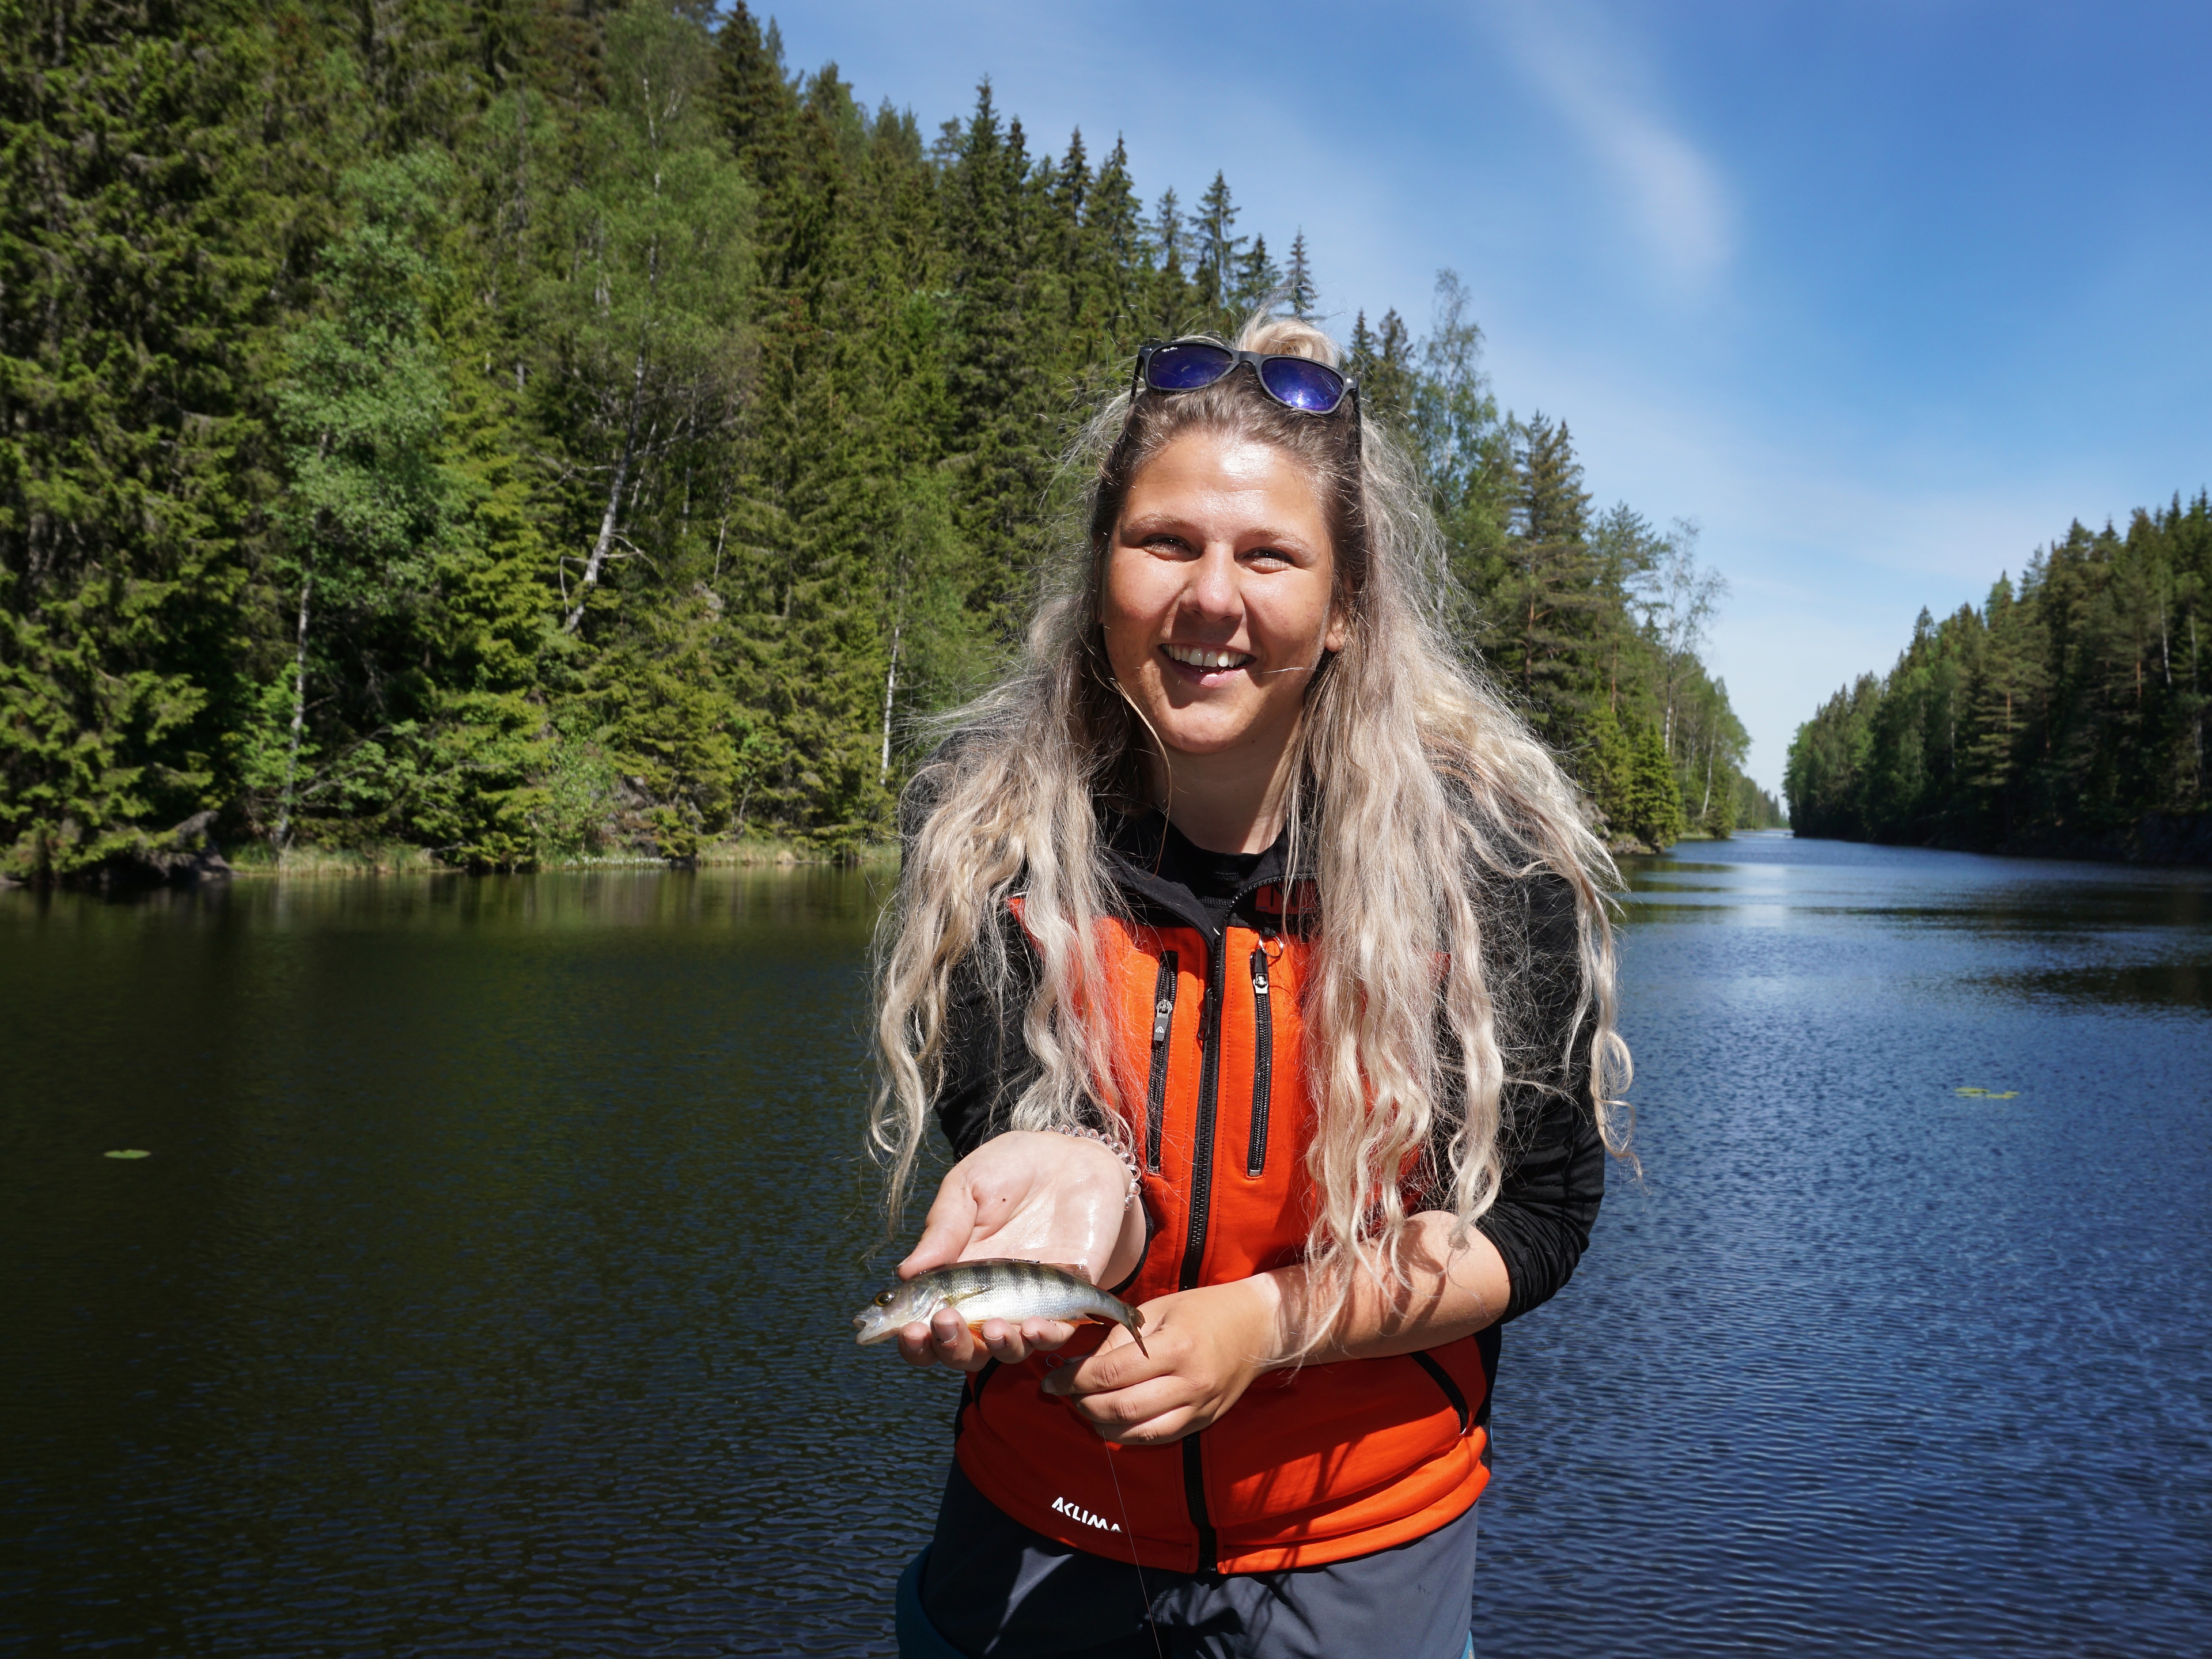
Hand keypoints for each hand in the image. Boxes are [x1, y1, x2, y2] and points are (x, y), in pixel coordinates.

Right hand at [893, 1131, 1146, 1374]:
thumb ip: (942, 1228)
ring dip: (997, 1347)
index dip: (914, 1340)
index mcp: (953, 1276)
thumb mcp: (968, 1187)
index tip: (909, 1331)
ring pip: (1006, 1349)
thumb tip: (905, 1273)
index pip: (926, 1325)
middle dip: (948, 1348)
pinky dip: (1044, 1337)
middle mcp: (987, 1299)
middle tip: (945, 1323)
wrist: (1072, 1157)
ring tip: (995, 1327)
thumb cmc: (1011, 1168)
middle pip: (960, 1349)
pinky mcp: (1066, 1298)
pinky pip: (1055, 1333)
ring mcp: (1026, 1303)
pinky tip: (1035, 1325)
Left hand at [1040, 1276, 1285, 1444]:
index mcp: (1175, 1347)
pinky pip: (1157, 1438)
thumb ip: (1120, 1338)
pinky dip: (1127, 1436)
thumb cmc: (1204, 1310)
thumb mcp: (1158, 1309)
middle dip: (1082, 1404)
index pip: (1111, 1373)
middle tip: (1064, 1393)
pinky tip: (1112, 1421)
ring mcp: (1198, 1408)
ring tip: (1085, 1408)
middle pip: (1120, 1408)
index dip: (1074, 1379)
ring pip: (1136, 1433)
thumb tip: (1081, 1365)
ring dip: (1101, 1425)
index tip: (1052, 1378)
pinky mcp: (1202, 1422)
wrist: (1257, 1327)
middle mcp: (1188, 1383)